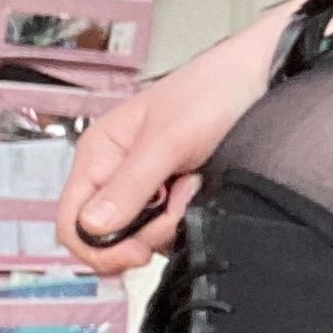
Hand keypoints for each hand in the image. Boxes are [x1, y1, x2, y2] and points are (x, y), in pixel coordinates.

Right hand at [56, 1, 304, 271]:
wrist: (261, 79)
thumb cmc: (212, 92)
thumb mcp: (169, 139)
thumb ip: (130, 185)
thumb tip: (91, 228)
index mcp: (100, 154)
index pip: (71, 221)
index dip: (96, 247)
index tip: (137, 252)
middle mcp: (116, 174)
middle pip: (106, 237)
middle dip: (143, 234)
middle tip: (176, 207)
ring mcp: (146, 187)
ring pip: (139, 237)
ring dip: (169, 224)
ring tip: (193, 187)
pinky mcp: (173, 196)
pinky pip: (167, 229)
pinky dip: (185, 219)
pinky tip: (201, 191)